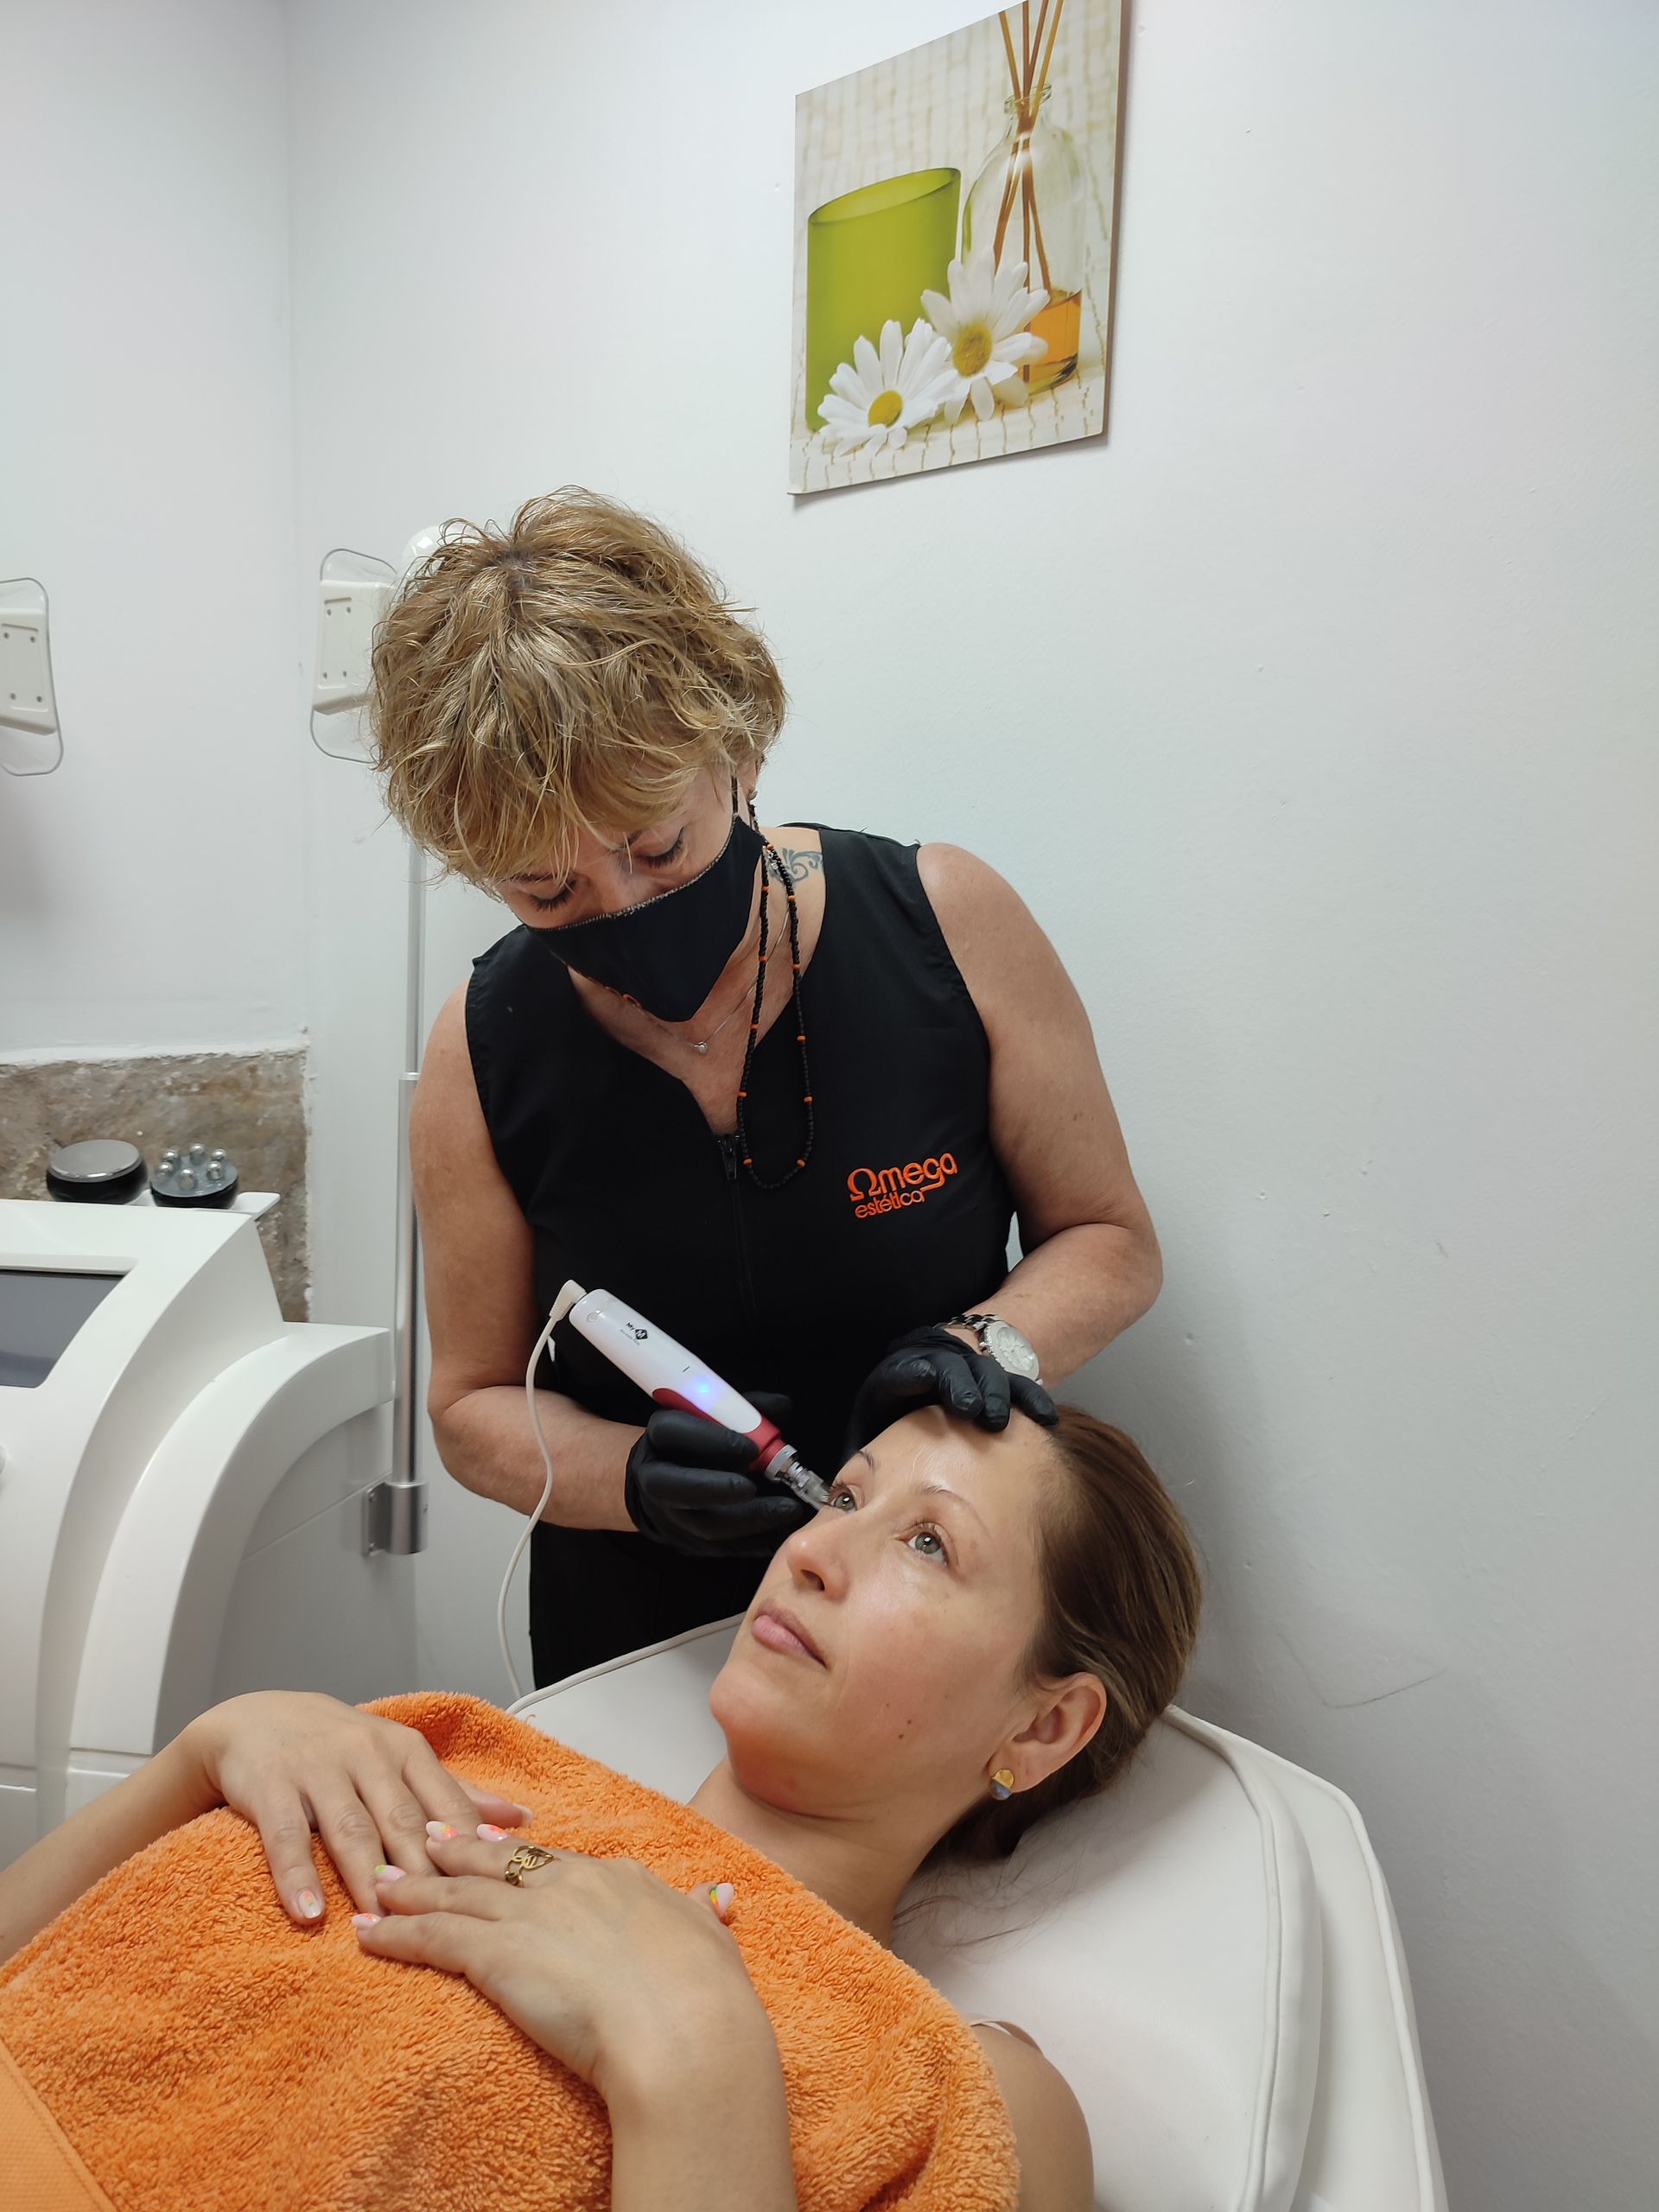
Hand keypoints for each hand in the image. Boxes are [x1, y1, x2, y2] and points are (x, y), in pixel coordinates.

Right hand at [182, 1691, 533, 1927]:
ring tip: (383, 1924)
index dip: (467, 1847)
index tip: (489, 1892)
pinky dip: (297, 1874)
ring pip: (351, 1830)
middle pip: (402, 1820)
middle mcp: (367, 1754)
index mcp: (406, 1750)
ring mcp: (318, 1769)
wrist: (257, 1718)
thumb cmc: (341, 1747)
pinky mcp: (271, 1786)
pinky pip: (285, 1836)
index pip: (445, 1803)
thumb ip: (454, 1792)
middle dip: (424, 1871)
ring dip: (368, 1878)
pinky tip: (308, 1913)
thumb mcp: (398, 1757)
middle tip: (443, 1922)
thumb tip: (520, 1819)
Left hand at [354, 1826, 769, 2102]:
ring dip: (412, 1887)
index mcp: (617, 1880)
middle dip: (457, 1850)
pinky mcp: (498, 1955)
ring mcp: (530, 1916)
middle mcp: (567, 1886)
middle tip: (423, 1836)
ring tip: (379, 1879)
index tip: (492, 1841)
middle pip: (498, 1864)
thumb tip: (710, 1901)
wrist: (683, 2029)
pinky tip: (367, 1934)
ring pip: (457, 1893)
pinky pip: (434, 1938)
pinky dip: (395, 1934)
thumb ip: (699, 1915)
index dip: (519, 1854)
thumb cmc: (704, 1995)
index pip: (555, 1861)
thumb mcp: (709, 1941)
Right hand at [625, 1391, 811, 1557]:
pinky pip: (720, 1549)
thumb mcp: (718, 1417)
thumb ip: (747, 1409)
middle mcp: (655, 1477)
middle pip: (677, 1487)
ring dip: (748, 1520)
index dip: (710, 1439)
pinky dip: (754, 1542)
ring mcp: (669, 1515)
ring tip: (786, 1510)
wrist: (669, 1480)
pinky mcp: (687, 1543)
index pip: (672, 1432)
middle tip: (757, 1487)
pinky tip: (781, 1532)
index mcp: (661, 1437)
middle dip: (719, 1489)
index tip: (751, 1448)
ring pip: (702, 1525)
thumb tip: (782, 1407)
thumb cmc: (701, 1442)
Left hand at [847, 1324, 1057, 1452]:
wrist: (929, 1393)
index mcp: (896, 1380)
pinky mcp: (997, 1380)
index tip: (923, 1376)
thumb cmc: (896, 1434)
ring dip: (996, 1392)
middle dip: (962, 1383)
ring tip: (1001, 1421)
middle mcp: (935, 1367)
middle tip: (973, 1410)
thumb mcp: (872, 1441)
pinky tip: (1044, 1418)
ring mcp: (968, 1370)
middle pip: (950, 1365)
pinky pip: (1018, 1384)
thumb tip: (848, 1497)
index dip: (912, 1372)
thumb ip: (864, 1462)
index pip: (902, 1370)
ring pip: (985, 1370)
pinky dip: (1030, 1399)